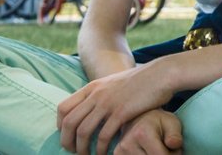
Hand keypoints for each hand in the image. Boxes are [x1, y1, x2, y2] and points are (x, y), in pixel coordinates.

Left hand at [57, 62, 173, 153]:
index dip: (60, 125)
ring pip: (83, 131)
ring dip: (82, 148)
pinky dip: (101, 148)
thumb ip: (102, 93)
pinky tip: (104, 153)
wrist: (161, 74)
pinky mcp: (121, 112)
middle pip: (69, 122)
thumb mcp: (115, 83)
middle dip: (67, 141)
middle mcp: (96, 95)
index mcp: (93, 87)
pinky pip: (103, 135)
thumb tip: (94, 108)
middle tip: (73, 151)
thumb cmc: (142, 81)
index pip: (63, 107)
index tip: (67, 136)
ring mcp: (108, 103)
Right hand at [114, 109, 182, 154]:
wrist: (138, 117)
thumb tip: (173, 144)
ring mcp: (119, 151)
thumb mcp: (171, 123)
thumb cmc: (158, 121)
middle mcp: (127, 143)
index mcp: (142, 133)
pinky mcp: (116, 154)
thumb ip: (175, 135)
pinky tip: (147, 151)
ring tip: (156, 148)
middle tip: (165, 148)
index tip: (174, 149)